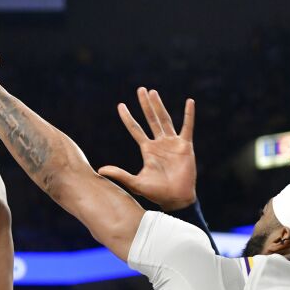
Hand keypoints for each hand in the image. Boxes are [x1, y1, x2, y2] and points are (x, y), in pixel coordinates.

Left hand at [99, 88, 196, 210]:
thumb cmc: (156, 193)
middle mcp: (159, 144)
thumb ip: (119, 174)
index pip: (135, 130)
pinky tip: (189, 102)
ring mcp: (172, 144)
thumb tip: (100, 170)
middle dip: (145, 105)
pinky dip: (189, 115)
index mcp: (147, 150)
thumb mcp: (135, 183)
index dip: (128, 118)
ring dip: (159, 106)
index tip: (121, 106)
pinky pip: (187, 127)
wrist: (175, 199)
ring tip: (153, 92)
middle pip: (150, 119)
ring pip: (165, 120)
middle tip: (140, 89)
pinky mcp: (185, 146)